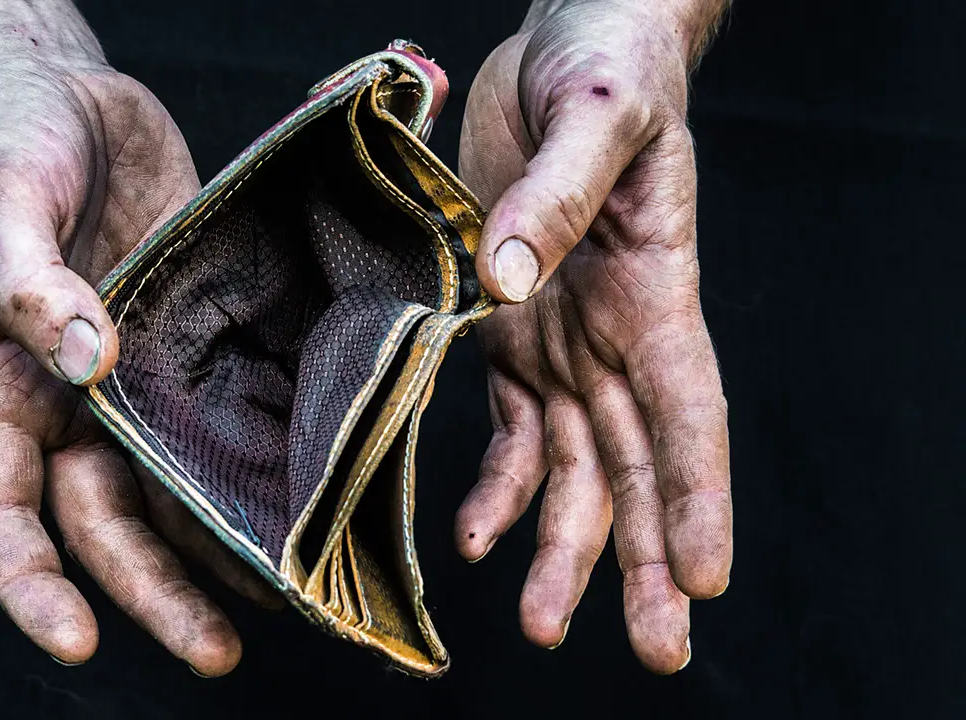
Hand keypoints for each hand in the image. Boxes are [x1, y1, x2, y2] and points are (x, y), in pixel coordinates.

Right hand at [0, 43, 279, 674]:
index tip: (74, 641)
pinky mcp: (197, 337)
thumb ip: (29, 278)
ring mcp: (139, 376)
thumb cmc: (2, 138)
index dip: (29, 583)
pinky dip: (272, 454)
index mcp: (0, 384)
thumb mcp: (2, 196)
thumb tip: (81, 360)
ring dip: (226, 548)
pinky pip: (236, 410)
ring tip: (292, 596)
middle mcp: (72, 402)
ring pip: (179, 488)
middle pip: (107, 525)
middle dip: (158, 592)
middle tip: (219, 647)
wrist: (59, 90)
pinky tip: (322, 488)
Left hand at [456, 0, 731, 672]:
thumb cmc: (607, 71)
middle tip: (659, 648)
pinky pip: (510, 429)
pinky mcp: (509, 332)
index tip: (703, 578)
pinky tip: (477, 536)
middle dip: (643, 559)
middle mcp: (615, 337)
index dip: (697, 496)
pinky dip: (497, 487)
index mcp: (657, 292)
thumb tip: (510, 285)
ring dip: (563, 547)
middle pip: (636, 467)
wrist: (570, 51)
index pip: (688, 412)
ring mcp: (563, 343)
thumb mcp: (594, 118)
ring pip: (573, 469)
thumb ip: (557, 200)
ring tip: (544, 623)